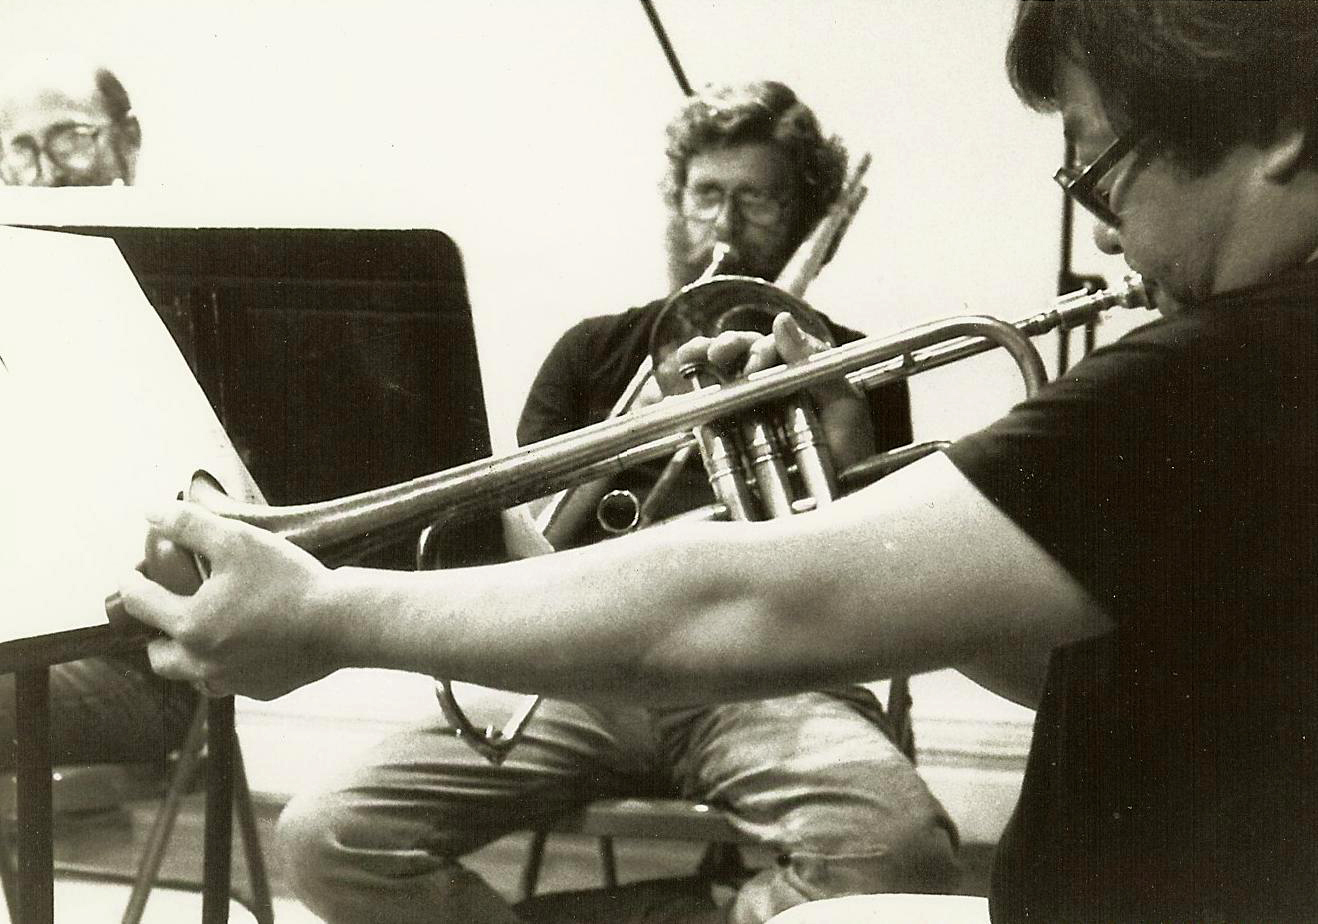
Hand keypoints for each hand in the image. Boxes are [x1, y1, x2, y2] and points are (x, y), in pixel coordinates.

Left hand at [116, 501, 340, 700]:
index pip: (139, 603)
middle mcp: (202, 661)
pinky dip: (226, 666)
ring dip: (187, 656)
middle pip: (157, 656)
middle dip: (154, 633)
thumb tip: (151, 511)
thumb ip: (190, 525)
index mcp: (190, 623)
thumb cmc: (288, 581)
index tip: (133, 572)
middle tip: (166, 612)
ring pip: (191, 675)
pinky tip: (243, 647)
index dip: (131, 582)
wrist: (341, 623)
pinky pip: (230, 682)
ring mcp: (232, 681)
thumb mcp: (237, 540)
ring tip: (202, 633)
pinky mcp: (261, 690)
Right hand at [663, 312, 875, 468]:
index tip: (754, 365)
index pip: (774, 346)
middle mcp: (773, 389)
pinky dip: (690, 385)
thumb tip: (781, 321)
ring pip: (721, 372)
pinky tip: (682, 369)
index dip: (759, 346)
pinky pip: (705, 404)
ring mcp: (748, 410)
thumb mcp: (844, 404)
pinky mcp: (726, 436)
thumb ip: (816, 360)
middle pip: (742, 354)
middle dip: (728, 346)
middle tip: (719, 353)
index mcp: (802, 376)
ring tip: (693, 354)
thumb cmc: (847, 456)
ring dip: (703, 355)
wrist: (830, 504)